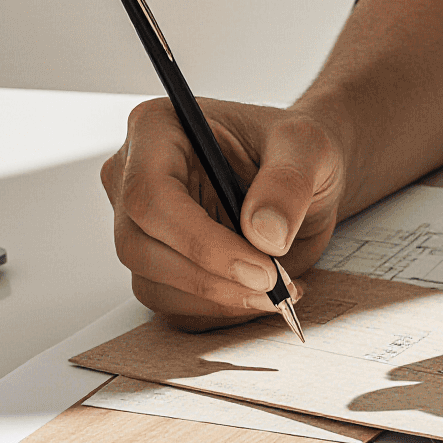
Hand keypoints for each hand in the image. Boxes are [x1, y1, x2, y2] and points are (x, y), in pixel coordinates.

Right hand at [101, 98, 346, 330]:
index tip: (261, 268)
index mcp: (156, 130)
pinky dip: (221, 312)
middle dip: (210, 280)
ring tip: (281, 289)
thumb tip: (264, 234)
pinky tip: (264, 294)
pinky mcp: (159, 263)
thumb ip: (288, 183)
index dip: (200, 242)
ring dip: (218, 301)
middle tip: (275, 287)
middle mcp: (133, 176)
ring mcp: (140, 225)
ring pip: (153, 285)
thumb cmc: (297, 149)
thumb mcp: (309, 148)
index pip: (150, 196)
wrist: (305, 177)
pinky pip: (174, 306)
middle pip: (140, 248)